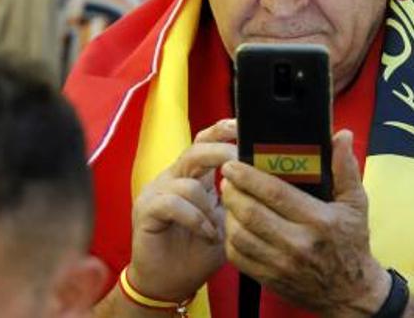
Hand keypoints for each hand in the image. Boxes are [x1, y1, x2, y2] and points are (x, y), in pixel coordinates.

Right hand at [128, 119, 236, 302]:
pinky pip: (173, 203)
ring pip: (187, 180)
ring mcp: (157, 192)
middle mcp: (173, 178)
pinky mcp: (146, 210)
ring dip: (209, 206)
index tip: (244, 128)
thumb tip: (267, 180)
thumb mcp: (227, 223)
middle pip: (196, 150)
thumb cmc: (198, 254)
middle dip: (221, 153)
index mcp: (193, 176)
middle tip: (240, 164)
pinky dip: (195, 218)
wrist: (169, 285)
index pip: (206, 141)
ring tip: (217, 229)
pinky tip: (206, 233)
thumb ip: (239, 200)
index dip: (223, 131)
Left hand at [220, 130, 390, 317]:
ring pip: (240, 235)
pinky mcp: (270, 279)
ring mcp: (282, 265)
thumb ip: (346, 168)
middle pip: (251, 213)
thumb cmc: (352, 243)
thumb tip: (341, 135)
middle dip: (233, 192)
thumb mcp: (356, 204)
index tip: (233, 164)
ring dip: (228, 213)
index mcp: (319, 221)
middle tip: (226, 178)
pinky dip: (230, 238)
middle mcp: (298, 244)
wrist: (351, 294)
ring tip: (229, 198)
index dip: (249, 177)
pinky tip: (234, 224)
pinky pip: (238, 257)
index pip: (275, 194)